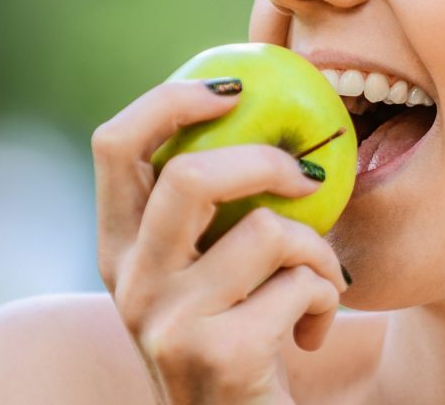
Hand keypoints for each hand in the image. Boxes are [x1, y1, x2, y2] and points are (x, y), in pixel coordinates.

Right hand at [91, 79, 349, 404]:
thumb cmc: (238, 332)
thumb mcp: (205, 269)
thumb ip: (213, 206)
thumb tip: (262, 104)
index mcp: (120, 246)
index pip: (115, 145)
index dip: (171, 100)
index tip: (234, 88)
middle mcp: (129, 282)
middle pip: (189, 176)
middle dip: (267, 161)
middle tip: (308, 174)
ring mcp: (167, 322)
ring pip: (267, 230)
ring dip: (318, 248)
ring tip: (321, 278)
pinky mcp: (217, 355)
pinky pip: (302, 283)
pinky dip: (329, 296)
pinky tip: (313, 329)